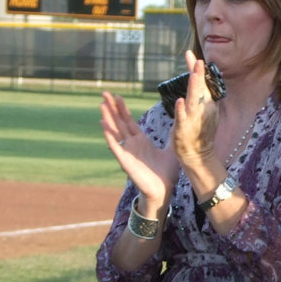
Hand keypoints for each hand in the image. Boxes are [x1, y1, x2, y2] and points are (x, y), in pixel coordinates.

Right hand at [100, 91, 178, 211]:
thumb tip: (179, 124)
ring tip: (101, 104)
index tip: (117, 96)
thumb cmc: (167, 172)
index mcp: (141, 140)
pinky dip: (109, 135)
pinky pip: (116, 146)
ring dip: (108, 117)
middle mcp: (132, 144)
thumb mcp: (171, 149)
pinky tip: (103, 125)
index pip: (129, 121)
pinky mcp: (125, 160)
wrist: (164, 189)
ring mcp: (127, 151)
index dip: (123, 109)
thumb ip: (171, 136)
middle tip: (104, 93)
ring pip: (115, 131)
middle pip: (120, 122)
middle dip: (112, 108)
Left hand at [172, 51, 219, 168]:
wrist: (199, 155)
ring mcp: (194, 119)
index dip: (198, 70)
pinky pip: (183, 118)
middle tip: (197, 60)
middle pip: (200, 89)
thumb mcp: (206, 112)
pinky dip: (182, 110)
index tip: (193, 56)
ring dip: (194, 87)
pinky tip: (180, 101)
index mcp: (206, 104)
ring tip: (193, 74)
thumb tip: (200, 82)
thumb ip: (203, 97)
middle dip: (198, 74)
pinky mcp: (184, 129)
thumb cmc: (200, 133)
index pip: (203, 83)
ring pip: (194, 100)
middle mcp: (203, 110)